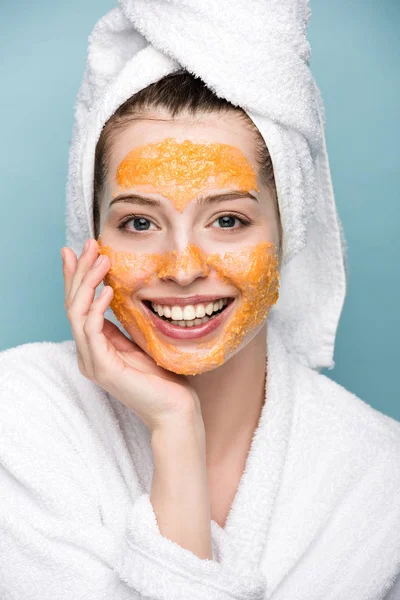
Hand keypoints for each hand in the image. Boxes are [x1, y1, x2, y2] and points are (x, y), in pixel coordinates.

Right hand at [61, 238, 202, 433]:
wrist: (176, 408)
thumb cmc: (163, 376)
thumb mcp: (139, 340)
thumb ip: (121, 323)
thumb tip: (112, 292)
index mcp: (95, 346)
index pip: (79, 305)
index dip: (77, 276)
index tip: (81, 249)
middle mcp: (88, 353)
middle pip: (72, 304)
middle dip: (79, 271)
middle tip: (89, 244)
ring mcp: (92, 361)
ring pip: (76, 313)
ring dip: (88, 282)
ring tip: (100, 259)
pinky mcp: (103, 368)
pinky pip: (91, 330)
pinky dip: (97, 307)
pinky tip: (109, 290)